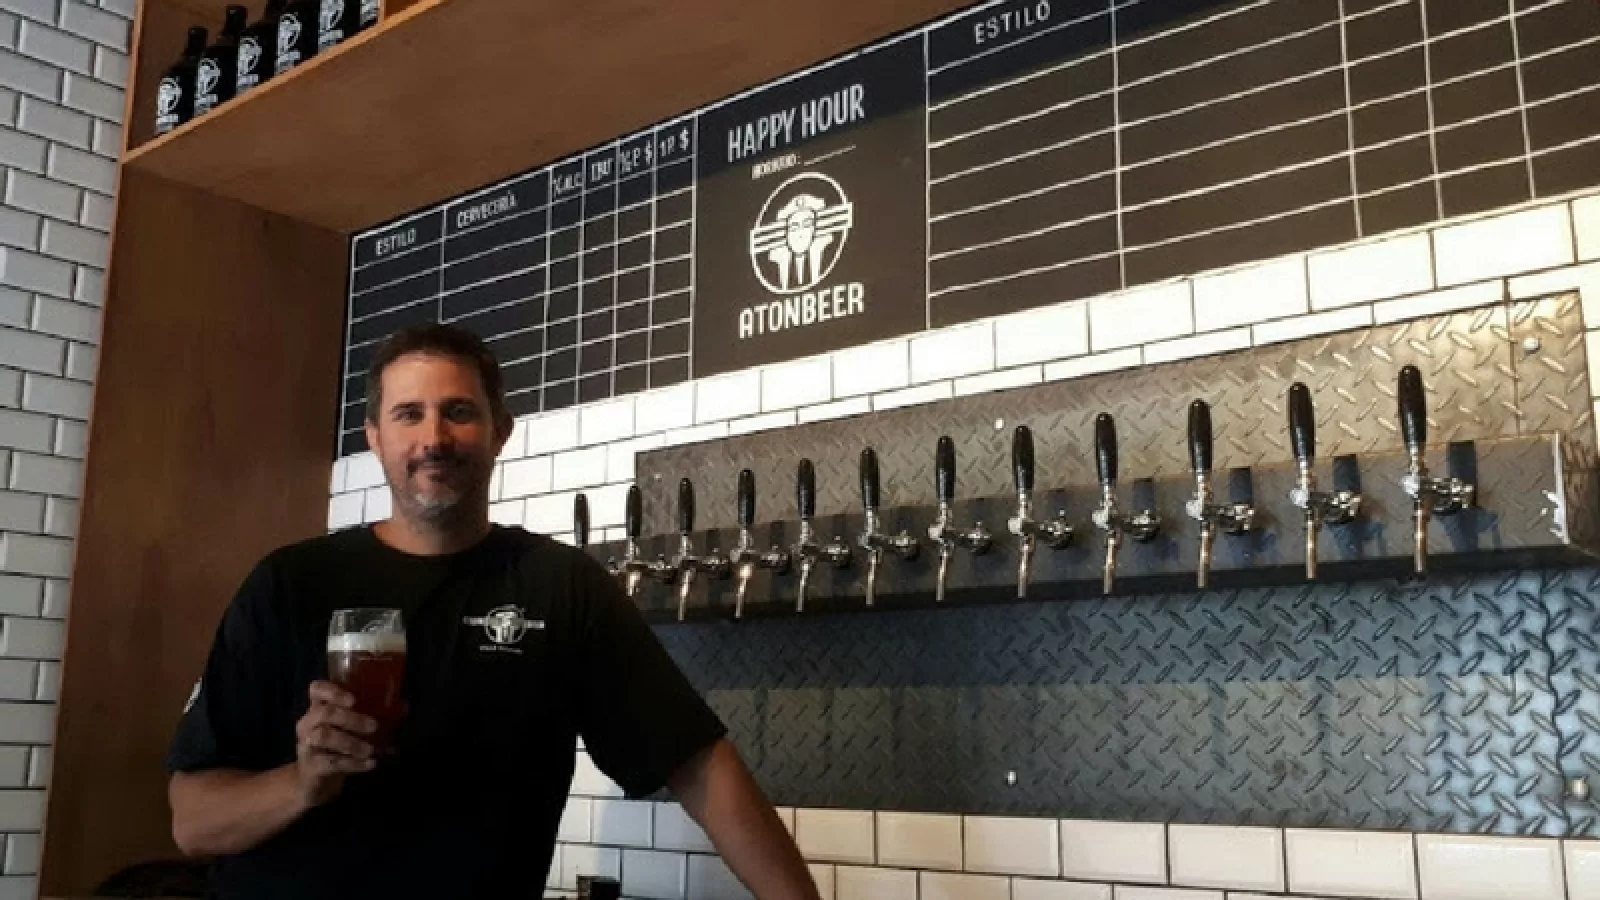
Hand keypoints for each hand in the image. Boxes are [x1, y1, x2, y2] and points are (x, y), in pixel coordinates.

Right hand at [292, 681, 376, 807]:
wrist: (314, 781)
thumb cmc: (336, 747)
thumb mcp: (351, 729)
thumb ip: (374, 715)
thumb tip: (403, 706)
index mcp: (318, 707)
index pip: (317, 689)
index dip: (332, 690)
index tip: (353, 699)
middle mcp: (308, 723)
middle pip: (324, 712)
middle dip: (351, 718)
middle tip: (374, 726)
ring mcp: (307, 744)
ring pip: (324, 737)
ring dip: (351, 742)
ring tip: (371, 750)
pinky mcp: (311, 766)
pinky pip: (331, 762)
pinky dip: (353, 764)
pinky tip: (370, 764)